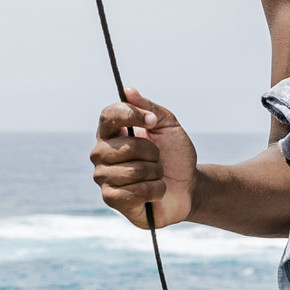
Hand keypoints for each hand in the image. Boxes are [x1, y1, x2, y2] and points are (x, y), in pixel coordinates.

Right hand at [91, 88, 196, 228]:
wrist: (188, 188)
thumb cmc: (174, 155)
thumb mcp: (168, 126)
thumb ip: (149, 108)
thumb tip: (128, 91)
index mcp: (112, 132)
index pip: (108, 116)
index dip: (129, 115)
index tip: (151, 121)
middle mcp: (102, 153)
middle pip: (126, 146)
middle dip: (152, 153)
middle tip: (157, 159)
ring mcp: (104, 176)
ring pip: (133, 171)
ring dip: (156, 173)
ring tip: (156, 176)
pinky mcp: (111, 198)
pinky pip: (135, 191)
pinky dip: (155, 191)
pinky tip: (154, 193)